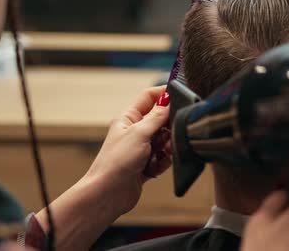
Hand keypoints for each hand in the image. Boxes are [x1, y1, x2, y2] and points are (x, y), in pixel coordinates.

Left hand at [35, 87, 171, 249]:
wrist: (108, 194)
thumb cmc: (116, 162)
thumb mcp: (140, 133)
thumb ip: (157, 116)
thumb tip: (168, 98)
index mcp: (128, 118)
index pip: (149, 97)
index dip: (164, 93)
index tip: (180, 93)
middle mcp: (134, 131)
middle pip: (160, 120)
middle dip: (168, 128)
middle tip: (168, 135)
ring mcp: (140, 148)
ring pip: (164, 140)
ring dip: (167, 147)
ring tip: (161, 154)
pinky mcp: (146, 164)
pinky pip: (163, 158)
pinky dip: (163, 162)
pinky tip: (155, 167)